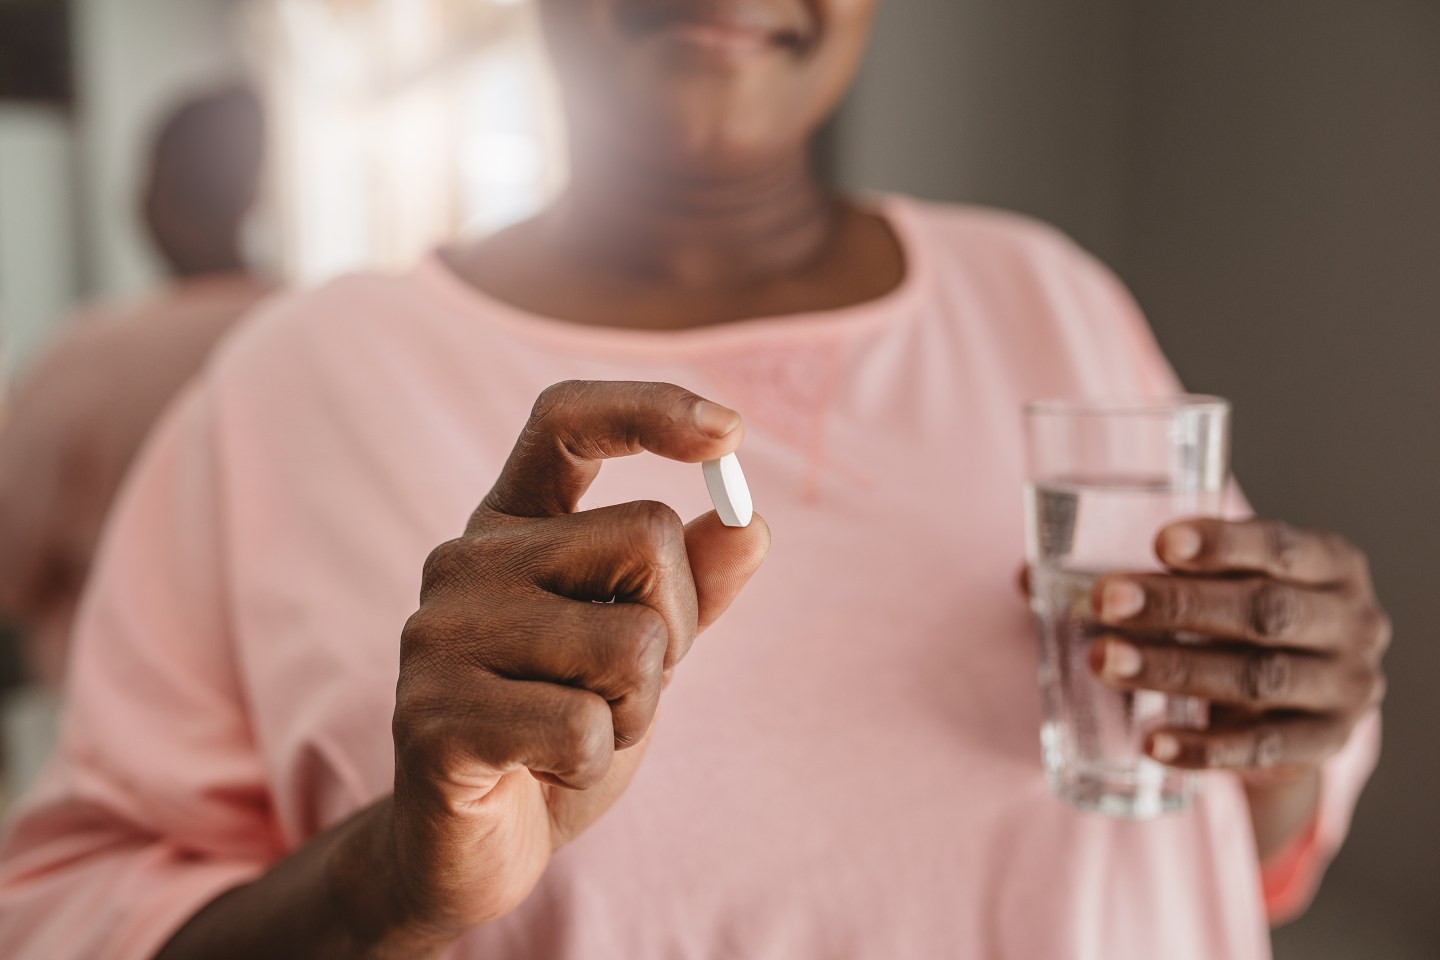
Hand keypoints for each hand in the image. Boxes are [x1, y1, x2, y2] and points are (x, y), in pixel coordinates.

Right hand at [380, 381, 770, 943]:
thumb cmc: (558, 731)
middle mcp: (464, 561)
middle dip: (676, 626)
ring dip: (635, 708)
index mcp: (511, 528)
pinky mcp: (433, 719)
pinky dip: (593, 761)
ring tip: (576, 733)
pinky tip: (542, 770)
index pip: (564, 419)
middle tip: (622, 686)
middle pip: (647, 536)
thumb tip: (749, 524)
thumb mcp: (640, 651)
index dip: (648, 408)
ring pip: (632, 642)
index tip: (728, 434)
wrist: (469, 847)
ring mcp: (438, 636)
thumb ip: (692, 587)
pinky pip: (585, 725)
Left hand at [1088, 518, 1388, 778]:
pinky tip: (1152, 742)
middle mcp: (1351, 622)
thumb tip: (1028, 576)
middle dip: (1180, 605)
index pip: (1281, 546)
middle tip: (1105, 600)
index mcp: (1330, 563)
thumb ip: (1140, 573)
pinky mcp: (1325, 745)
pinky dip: (1205, 749)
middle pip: (1264, 611)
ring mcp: (1345, 688)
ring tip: (1104, 660)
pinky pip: (1262, 749)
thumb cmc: (1241, 619)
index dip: (1224, 543)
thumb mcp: (1216, 584)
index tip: (1161, 542)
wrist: (1301, 701)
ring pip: (1258, 678)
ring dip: (1175, 669)